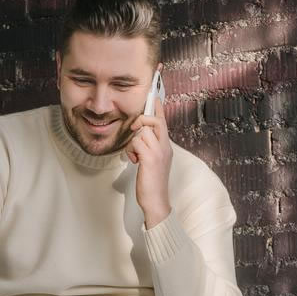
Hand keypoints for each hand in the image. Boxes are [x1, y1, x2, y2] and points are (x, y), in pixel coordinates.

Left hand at [127, 97, 172, 228]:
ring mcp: (158, 152)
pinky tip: (133, 161)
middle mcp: (165, 146)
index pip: (163, 121)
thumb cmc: (152, 182)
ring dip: (133, 142)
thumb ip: (148, 147)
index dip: (157, 107)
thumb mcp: (152, 161)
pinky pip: (136, 142)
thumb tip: (138, 135)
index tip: (153, 94)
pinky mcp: (150, 159)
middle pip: (154, 121)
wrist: (156, 201)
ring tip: (134, 155)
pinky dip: (130, 150)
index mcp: (166, 145)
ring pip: (142, 131)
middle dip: (141, 121)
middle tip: (134, 129)